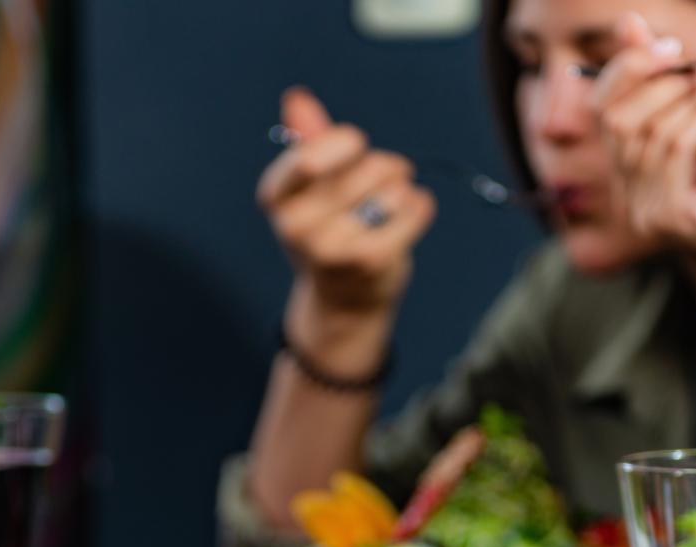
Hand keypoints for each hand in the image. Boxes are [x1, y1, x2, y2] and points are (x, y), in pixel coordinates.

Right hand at [257, 87, 435, 359]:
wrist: (343, 300)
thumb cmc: (328, 229)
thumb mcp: (311, 186)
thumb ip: (308, 140)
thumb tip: (296, 97)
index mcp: (276, 199)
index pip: (309, 155)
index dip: (344, 142)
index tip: (355, 145)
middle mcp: (296, 226)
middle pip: (367, 165)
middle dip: (384, 166)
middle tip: (381, 182)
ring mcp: (331, 248)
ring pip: (393, 187)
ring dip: (401, 189)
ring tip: (390, 206)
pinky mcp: (369, 261)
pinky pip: (412, 209)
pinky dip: (419, 206)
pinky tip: (410, 214)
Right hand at [595, 15, 695, 285]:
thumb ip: (672, 80)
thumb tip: (631, 24)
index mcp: (634, 167)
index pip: (603, 111)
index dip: (626, 69)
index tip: (669, 45)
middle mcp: (630, 192)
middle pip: (615, 120)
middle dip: (665, 81)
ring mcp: (647, 209)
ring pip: (651, 132)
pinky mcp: (674, 219)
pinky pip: (677, 151)